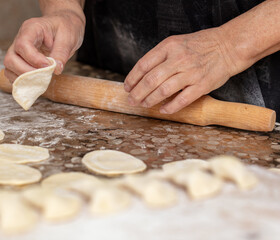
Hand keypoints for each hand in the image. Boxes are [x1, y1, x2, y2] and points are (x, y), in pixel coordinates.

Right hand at [4, 10, 84, 82]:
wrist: (64, 25)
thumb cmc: (65, 27)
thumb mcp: (68, 37)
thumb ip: (61, 53)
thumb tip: (56, 69)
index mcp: (31, 28)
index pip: (23, 45)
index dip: (33, 59)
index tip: (48, 66)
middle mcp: (20, 38)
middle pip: (10, 58)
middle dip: (26, 72)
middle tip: (44, 76)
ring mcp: (18, 50)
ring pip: (9, 67)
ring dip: (23, 78)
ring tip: (41, 80)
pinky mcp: (20, 60)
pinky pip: (13, 73)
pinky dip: (22, 81)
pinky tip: (36, 82)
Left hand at [124, 28, 240, 113]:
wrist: (229, 46)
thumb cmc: (200, 45)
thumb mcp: (176, 43)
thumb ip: (160, 56)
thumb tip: (141, 75)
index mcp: (169, 46)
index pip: (143, 65)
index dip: (132, 78)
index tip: (127, 87)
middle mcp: (178, 59)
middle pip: (150, 80)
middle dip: (137, 93)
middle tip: (131, 100)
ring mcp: (190, 73)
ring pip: (163, 90)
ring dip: (149, 100)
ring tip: (143, 104)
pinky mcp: (202, 85)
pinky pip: (181, 100)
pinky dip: (169, 107)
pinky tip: (162, 109)